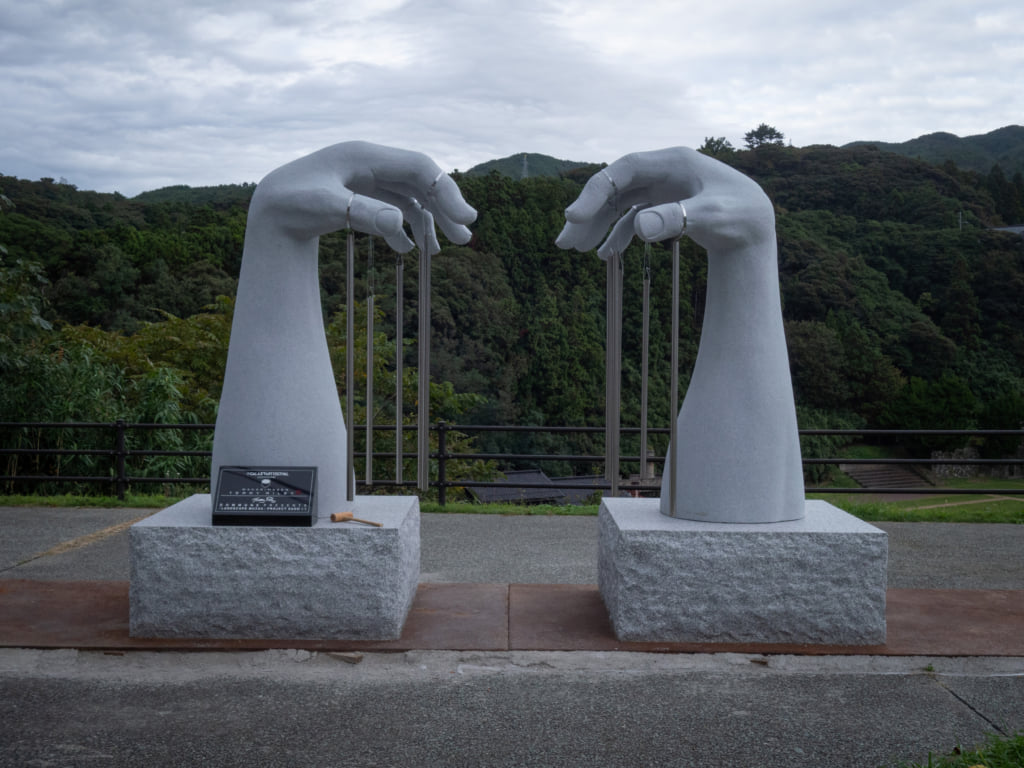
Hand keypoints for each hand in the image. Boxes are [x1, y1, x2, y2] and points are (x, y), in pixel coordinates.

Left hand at [252, 140, 476, 254]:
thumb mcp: (325, 208)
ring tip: (438, 252)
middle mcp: (370, 162)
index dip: (446, 190)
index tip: (465, 219)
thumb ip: (362, 213)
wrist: (267, 210)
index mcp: (365, 155)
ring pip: (410, 195)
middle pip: (421, 180)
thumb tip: (400, 222)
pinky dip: (405, 227)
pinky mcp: (361, 194)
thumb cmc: (290, 205)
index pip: (419, 166)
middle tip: (465, 238)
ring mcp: (367, 178)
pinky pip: (394, 206)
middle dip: (445, 207)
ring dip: (429, 220)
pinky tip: (408, 250)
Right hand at [555, 147, 773, 257]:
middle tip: (564, 242)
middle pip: (615, 188)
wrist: (756, 228)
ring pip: (618, 203)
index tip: (574, 217)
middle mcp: (663, 171)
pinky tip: (603, 254)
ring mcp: (662, 188)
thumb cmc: (741, 217)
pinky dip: (616, 234)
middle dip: (587, 213)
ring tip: (573, 249)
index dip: (597, 191)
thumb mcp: (712, 218)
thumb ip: (677, 219)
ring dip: (595, 225)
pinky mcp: (664, 206)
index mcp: (673, 161)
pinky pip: (632, 218)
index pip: (624, 170)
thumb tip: (640, 229)